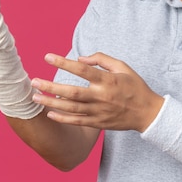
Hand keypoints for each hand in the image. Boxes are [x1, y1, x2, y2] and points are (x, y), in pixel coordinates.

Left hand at [31, 53, 163, 132]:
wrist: (147, 113)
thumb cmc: (135, 86)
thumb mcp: (123, 67)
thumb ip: (102, 60)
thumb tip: (80, 59)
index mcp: (108, 81)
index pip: (82, 70)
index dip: (64, 63)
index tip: (47, 57)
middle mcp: (101, 97)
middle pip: (71, 92)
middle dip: (51, 87)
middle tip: (34, 82)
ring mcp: (99, 112)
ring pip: (71, 109)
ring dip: (51, 103)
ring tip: (35, 97)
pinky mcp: (98, 123)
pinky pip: (77, 122)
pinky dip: (62, 119)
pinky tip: (49, 114)